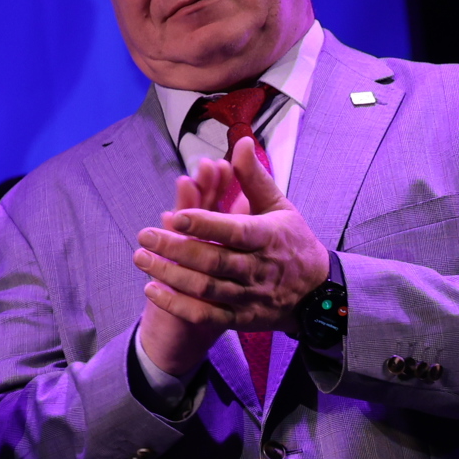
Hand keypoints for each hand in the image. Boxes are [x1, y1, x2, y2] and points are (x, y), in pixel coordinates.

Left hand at [133, 138, 330, 371]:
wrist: (317, 292)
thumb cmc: (292, 242)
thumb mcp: (279, 207)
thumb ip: (253, 177)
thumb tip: (240, 141)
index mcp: (267, 237)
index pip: (233, 231)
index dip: (205, 224)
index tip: (176, 215)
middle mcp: (258, 268)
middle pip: (212, 261)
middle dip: (176, 248)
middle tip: (144, 235)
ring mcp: (249, 296)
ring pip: (205, 288)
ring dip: (170, 275)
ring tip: (141, 259)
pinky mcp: (241, 318)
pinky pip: (206, 315)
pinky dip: (177, 305)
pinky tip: (151, 290)